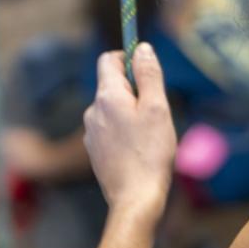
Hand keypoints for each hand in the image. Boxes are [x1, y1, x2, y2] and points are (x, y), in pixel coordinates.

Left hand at [83, 44, 176, 224]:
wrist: (135, 198)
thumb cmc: (150, 152)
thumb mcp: (157, 108)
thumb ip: (148, 74)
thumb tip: (142, 48)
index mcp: (106, 96)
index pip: (108, 59)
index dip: (128, 57)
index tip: (147, 70)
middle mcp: (92, 111)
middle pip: (112, 85)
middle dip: (134, 89)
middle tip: (156, 110)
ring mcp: (91, 133)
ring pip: (113, 108)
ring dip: (130, 112)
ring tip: (149, 134)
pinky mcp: (95, 151)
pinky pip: (110, 128)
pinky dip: (124, 130)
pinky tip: (139, 149)